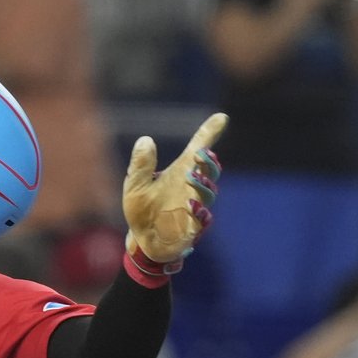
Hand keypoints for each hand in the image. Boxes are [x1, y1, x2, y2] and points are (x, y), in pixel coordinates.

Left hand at [122, 113, 227, 272]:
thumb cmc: (141, 210)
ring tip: (191, 176)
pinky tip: (190, 204)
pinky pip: (203, 219)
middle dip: (208, 162)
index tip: (221, 117)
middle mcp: (193, 187)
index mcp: (181, 172)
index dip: (210, 133)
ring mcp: (196, 207)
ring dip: (202, 184)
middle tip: (199, 154)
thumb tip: (145, 140)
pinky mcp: (194, 228)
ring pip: (209, 193)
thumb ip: (141, 165)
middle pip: (210, 171)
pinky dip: (199, 211)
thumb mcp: (136, 185)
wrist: (140, 240)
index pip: (199, 149)